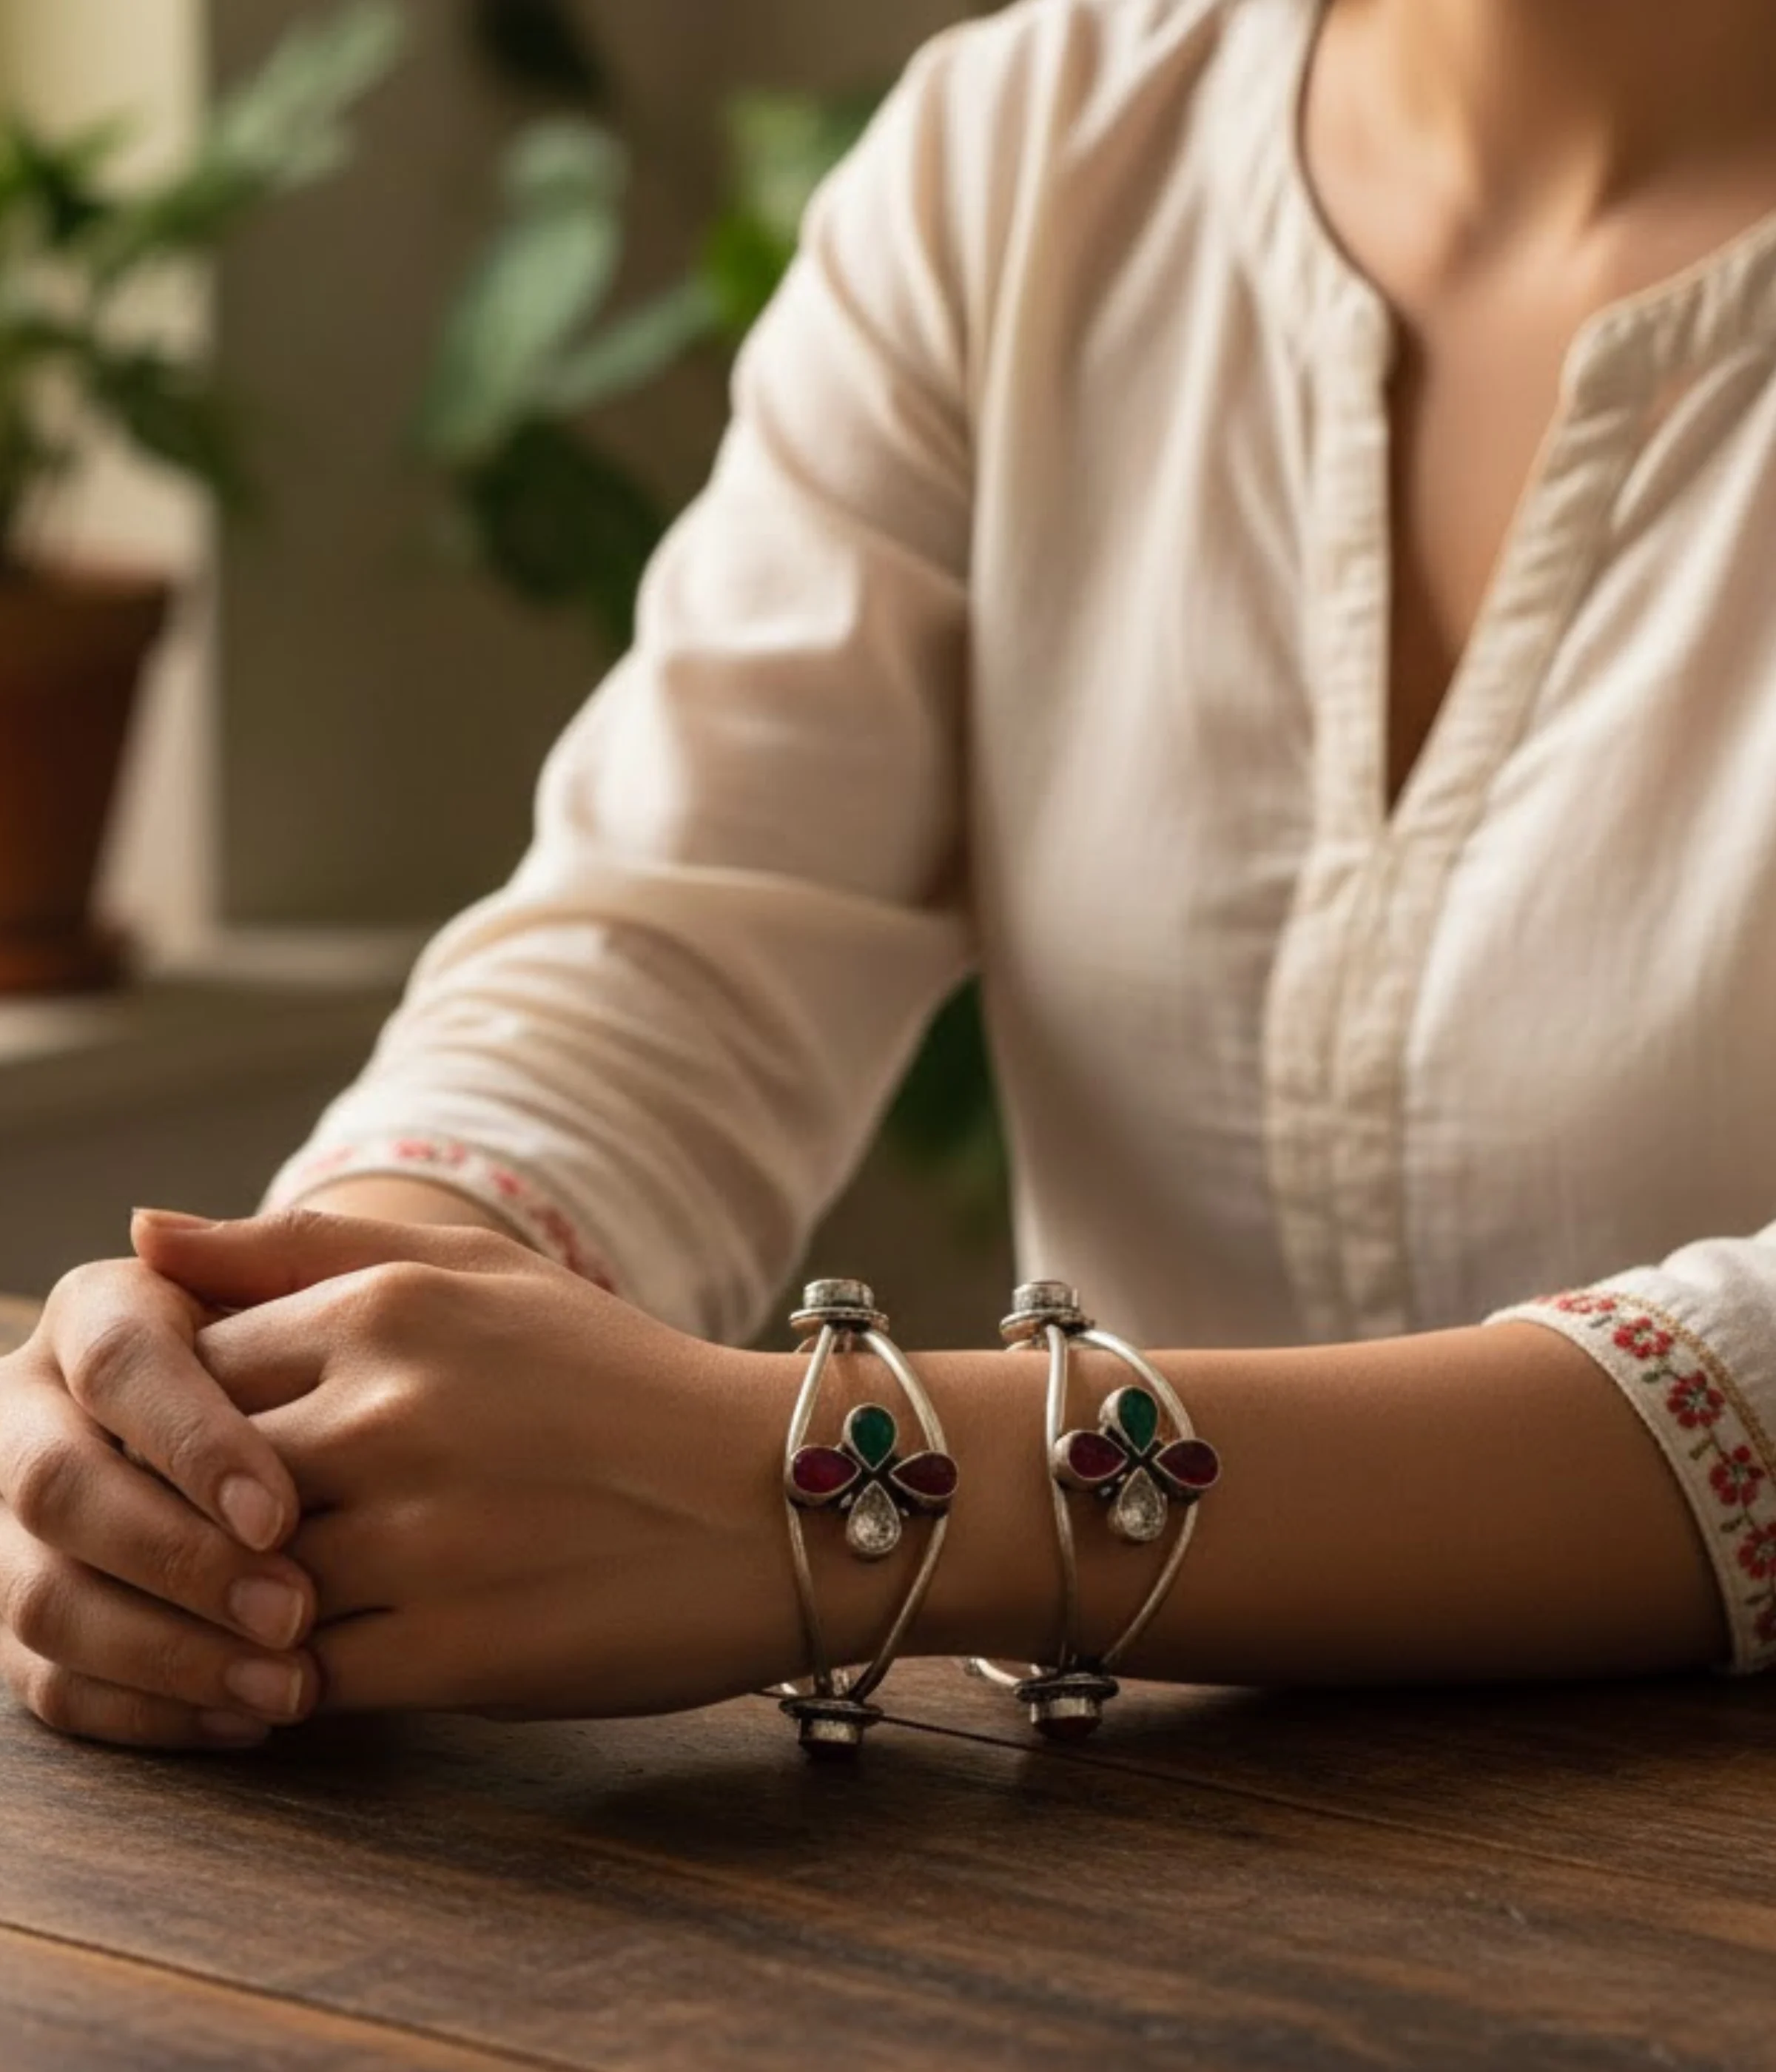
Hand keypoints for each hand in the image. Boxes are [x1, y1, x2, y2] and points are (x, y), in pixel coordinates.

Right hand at [0, 1230, 321, 1749]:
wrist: (334, 1411)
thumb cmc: (352, 1345)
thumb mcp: (334, 1287)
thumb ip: (269, 1256)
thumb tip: (151, 1226)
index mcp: (97, 1316)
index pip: (122, 1368)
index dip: (191, 1443)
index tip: (283, 1512)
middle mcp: (32, 1412)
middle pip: (61, 1491)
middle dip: (178, 1561)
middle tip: (296, 1612)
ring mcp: (12, 1524)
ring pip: (44, 1600)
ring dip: (168, 1654)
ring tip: (290, 1685)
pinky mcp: (23, 1618)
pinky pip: (54, 1684)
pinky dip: (151, 1711)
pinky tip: (249, 1719)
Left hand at [150, 1211, 803, 1719]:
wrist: (773, 1495)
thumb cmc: (617, 1378)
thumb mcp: (479, 1271)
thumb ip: (301, 1247)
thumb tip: (139, 1238)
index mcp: (391, 1309)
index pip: (191, 1369)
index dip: (193, 1422)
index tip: (242, 1448)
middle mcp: (391, 1414)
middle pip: (200, 1480)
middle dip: (207, 1514)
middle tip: (252, 1531)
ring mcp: (421, 1538)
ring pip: (239, 1587)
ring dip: (245, 1603)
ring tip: (304, 1593)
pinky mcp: (455, 1654)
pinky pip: (303, 1680)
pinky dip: (294, 1680)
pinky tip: (343, 1653)